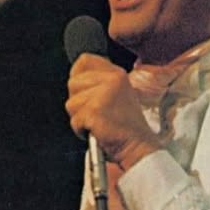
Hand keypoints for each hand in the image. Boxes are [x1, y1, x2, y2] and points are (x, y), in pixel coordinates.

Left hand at [66, 54, 159, 170]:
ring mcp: (103, 95)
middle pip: (73, 83)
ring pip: (71, 103)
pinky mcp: (95, 111)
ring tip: (97, 124)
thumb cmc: (126, 128)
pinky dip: (81, 131)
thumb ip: (99, 84)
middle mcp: (111, 80)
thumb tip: (75, 80)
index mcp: (117, 74)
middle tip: (95, 114)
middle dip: (78, 102)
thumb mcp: (118, 95)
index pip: (84, 61)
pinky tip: (97, 132)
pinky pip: (75, 120)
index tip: (85, 92)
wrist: (138, 148)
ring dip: (79, 118)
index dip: (78, 77)